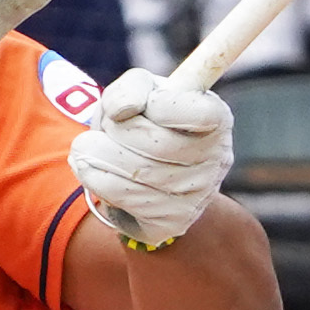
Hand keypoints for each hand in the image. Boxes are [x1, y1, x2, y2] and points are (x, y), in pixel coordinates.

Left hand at [69, 68, 233, 245]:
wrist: (154, 177)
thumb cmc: (149, 123)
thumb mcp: (145, 91)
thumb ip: (133, 86)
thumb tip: (120, 111)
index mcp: (217, 120)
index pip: (194, 110)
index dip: (158, 104)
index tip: (143, 105)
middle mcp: (215, 162)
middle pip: (151, 142)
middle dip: (113, 128)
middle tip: (107, 127)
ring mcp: (196, 197)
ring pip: (129, 171)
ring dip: (95, 153)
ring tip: (91, 148)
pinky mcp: (170, 223)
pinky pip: (118, 196)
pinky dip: (96, 179)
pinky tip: (99, 172)